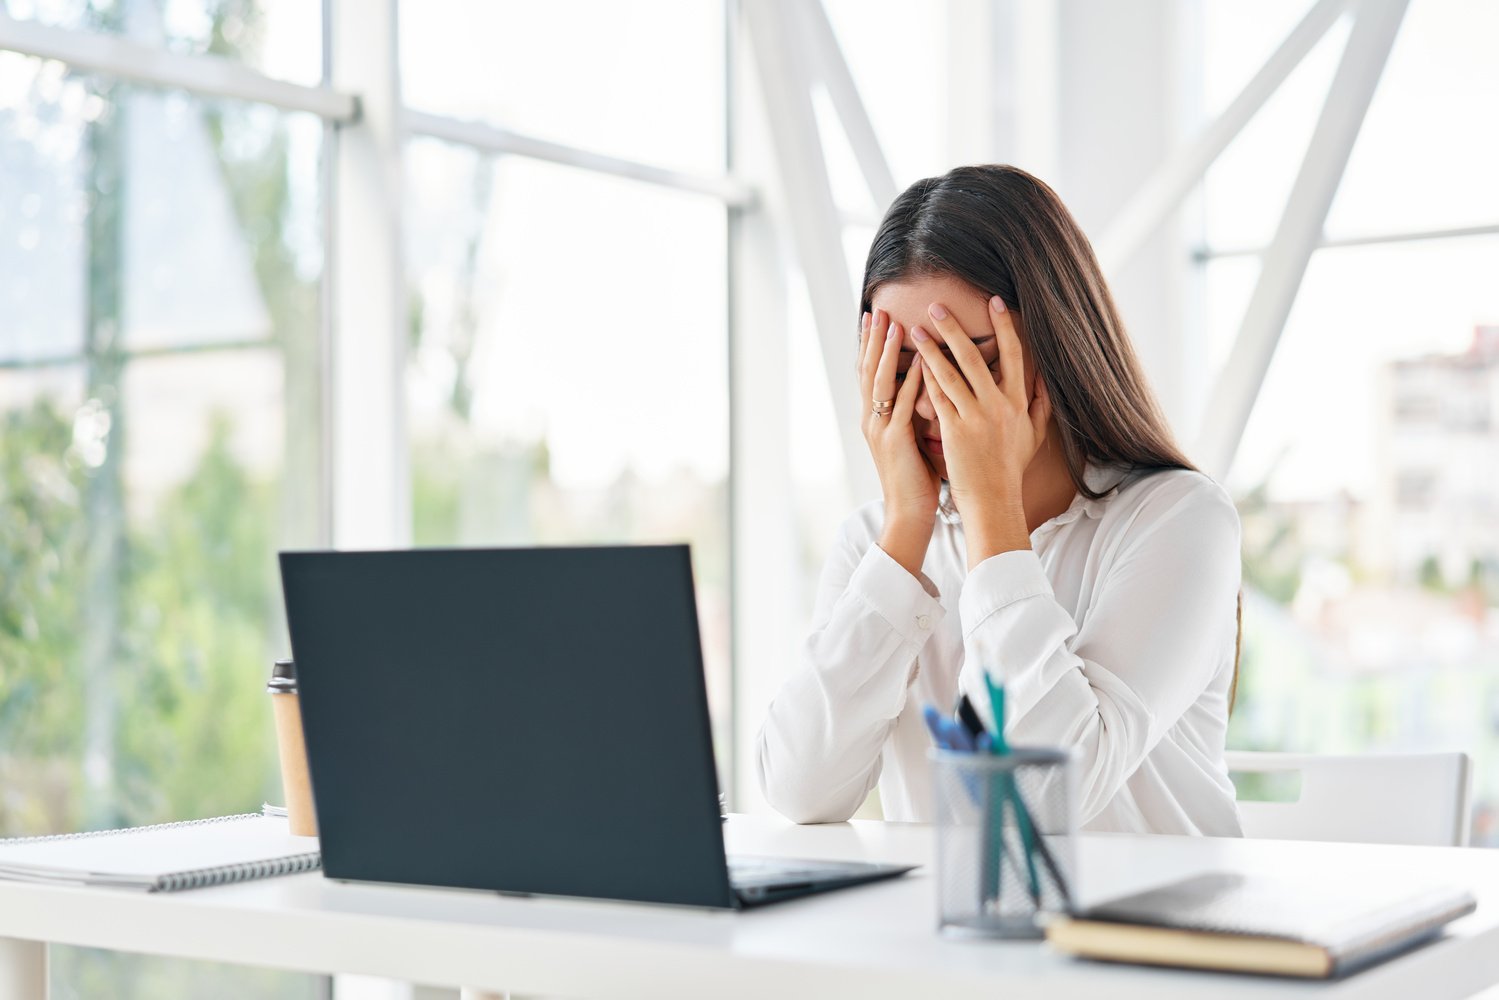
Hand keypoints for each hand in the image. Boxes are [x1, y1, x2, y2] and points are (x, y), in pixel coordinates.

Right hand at [859, 308, 938, 574]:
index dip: (871, 345)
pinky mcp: (895, 442)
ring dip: (887, 353)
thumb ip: (916, 411)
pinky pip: (902, 407)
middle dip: (873, 339)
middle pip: (869, 371)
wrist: (909, 514)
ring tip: (893, 325)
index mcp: (876, 418)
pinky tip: (918, 364)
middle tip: (876, 309)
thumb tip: (928, 386)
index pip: (871, 373)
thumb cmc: (917, 478)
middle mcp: (872, 420)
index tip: (875, 317)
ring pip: (880, 383)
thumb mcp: (913, 437)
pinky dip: (909, 383)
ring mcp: (880, 430)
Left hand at [909, 296, 1051, 564]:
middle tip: (936, 305)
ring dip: (931, 348)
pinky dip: (925, 378)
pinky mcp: (954, 431)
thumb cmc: (1010, 470)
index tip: (995, 301)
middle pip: (974, 357)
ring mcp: (975, 418)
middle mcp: (998, 406)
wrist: (994, 501)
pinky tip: (913, 362)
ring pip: (950, 373)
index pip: (1013, 355)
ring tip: (915, 328)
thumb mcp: (1034, 436)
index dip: (1004, 326)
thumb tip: (1047, 380)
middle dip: (954, 328)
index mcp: (1018, 403)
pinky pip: (937, 398)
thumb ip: (1041, 405)